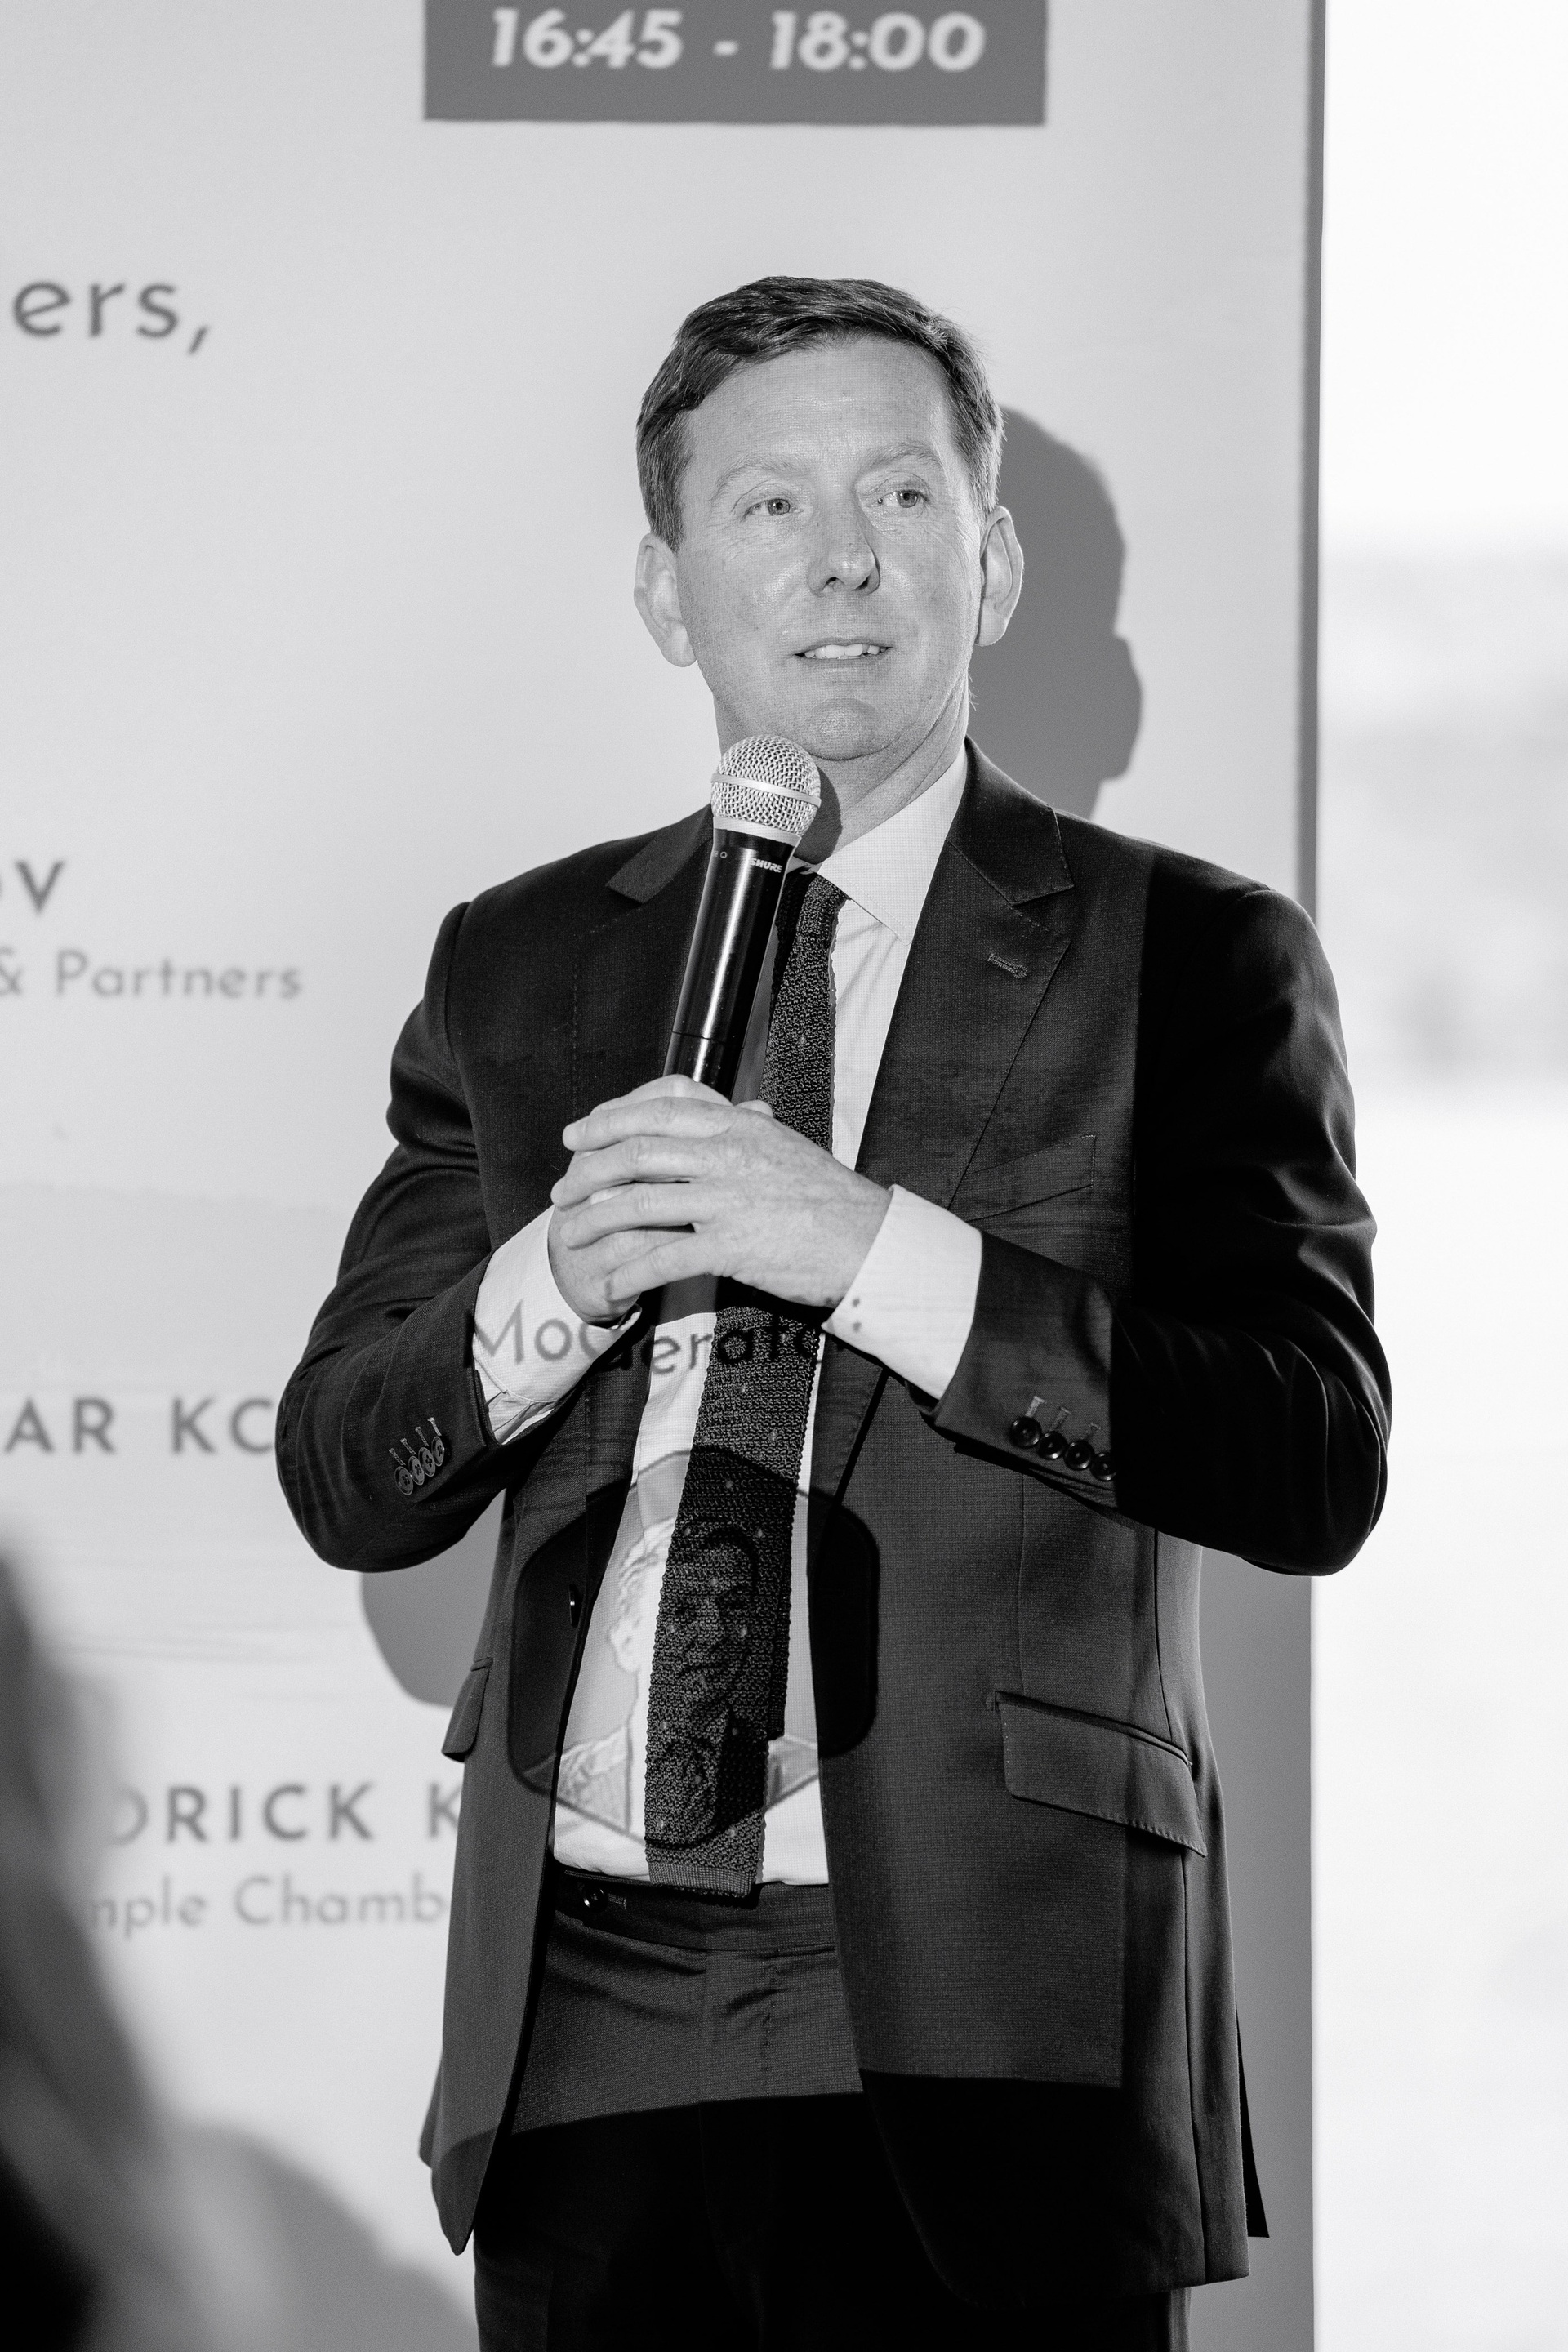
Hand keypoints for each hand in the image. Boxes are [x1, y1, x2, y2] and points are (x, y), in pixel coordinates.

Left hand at [545, 1075, 889, 1324]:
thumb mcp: (785, 1145)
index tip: (577, 1136)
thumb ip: (749, 1128)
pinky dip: (628, 1272)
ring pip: (639, 1204)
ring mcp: (727, 1201)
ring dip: (594, 1222)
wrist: (869, 1239)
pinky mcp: (732, 1247)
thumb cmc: (829, 1196)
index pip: (655, 1111)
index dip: (605, 1121)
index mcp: (737, 1125)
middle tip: (562, 1192)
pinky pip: (663, 1258)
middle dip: (587, 1173)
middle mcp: (727, 1155)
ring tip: (570, 1236)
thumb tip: (734, 1111)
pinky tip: (609, 1284)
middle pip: (635, 1154)